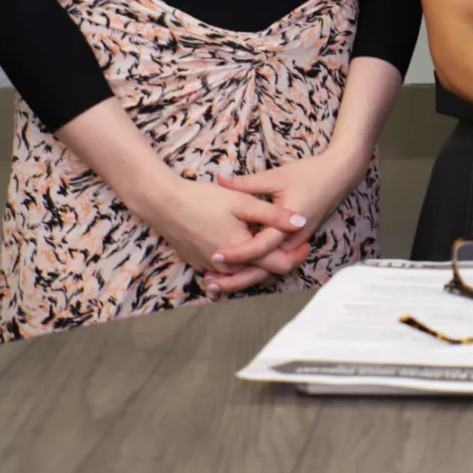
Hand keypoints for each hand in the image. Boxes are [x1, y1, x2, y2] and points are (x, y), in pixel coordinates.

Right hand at [145, 177, 311, 294]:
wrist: (164, 204)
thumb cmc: (203, 199)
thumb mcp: (243, 202)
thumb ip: (274, 215)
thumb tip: (302, 221)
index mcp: (241, 251)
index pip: (277, 264)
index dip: (295, 256)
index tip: (308, 244)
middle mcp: (226, 266)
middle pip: (261, 273)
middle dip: (281, 261)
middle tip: (298, 247)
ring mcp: (210, 267)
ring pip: (243, 273)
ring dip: (260, 264)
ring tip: (276, 247)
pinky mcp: (198, 263)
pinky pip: (226, 270)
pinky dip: (240, 263)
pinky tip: (248, 249)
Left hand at [214, 147, 368, 284]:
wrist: (339, 175)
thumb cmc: (310, 174)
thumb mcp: (276, 177)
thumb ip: (246, 183)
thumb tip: (220, 180)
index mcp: (289, 225)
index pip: (260, 247)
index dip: (237, 254)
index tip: (216, 255)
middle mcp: (293, 240)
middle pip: (264, 269)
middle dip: (238, 278)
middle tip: (210, 281)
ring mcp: (296, 243)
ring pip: (269, 269)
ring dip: (245, 274)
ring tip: (217, 278)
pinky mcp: (295, 242)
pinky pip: (274, 260)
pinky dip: (256, 266)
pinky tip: (237, 265)